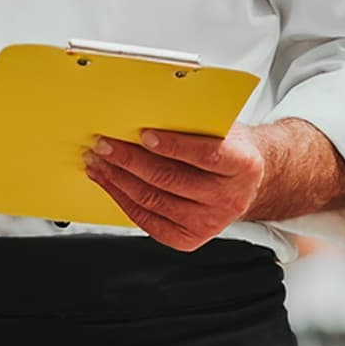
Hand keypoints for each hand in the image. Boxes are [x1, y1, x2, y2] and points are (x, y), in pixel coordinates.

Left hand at [85, 123, 266, 251]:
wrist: (245, 183)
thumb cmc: (229, 149)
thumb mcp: (223, 128)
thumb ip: (195, 122)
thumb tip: (150, 107)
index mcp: (243, 165)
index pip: (206, 154)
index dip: (173, 144)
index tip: (143, 134)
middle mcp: (228, 198)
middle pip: (170, 178)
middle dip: (130, 160)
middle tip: (104, 144)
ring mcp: (208, 223)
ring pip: (153, 200)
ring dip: (118, 179)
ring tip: (99, 161)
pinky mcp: (188, 239)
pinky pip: (147, 220)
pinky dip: (122, 199)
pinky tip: (110, 182)